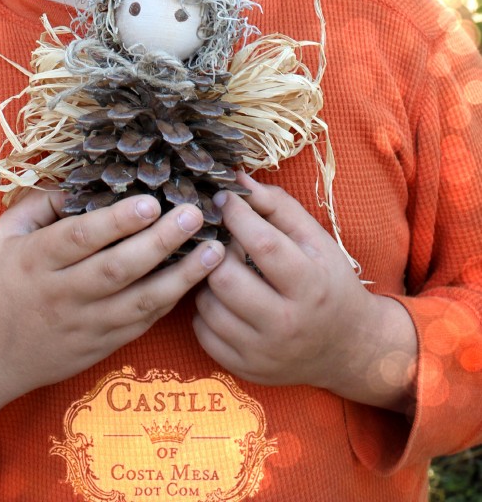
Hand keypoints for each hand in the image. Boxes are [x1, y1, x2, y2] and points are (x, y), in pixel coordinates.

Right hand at [0, 189, 223, 404]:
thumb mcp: (2, 237)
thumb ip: (38, 205)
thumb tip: (78, 180)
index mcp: (35, 261)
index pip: (81, 239)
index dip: (117, 221)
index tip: (150, 201)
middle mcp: (62, 294)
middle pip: (117, 269)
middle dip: (160, 241)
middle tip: (194, 215)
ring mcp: (84, 325)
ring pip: (139, 302)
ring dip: (181, 276)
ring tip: (214, 251)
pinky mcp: (100, 347)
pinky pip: (140, 324)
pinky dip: (170, 302)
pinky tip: (195, 280)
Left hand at [193, 174, 415, 411]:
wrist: (347, 348)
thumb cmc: (328, 282)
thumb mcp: (316, 240)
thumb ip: (278, 206)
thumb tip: (236, 180)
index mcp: (310, 285)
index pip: (262, 243)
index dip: (235, 214)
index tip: (222, 198)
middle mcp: (286, 324)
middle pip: (226, 278)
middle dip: (218, 251)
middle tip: (224, 241)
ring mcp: (264, 352)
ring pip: (207, 305)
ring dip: (209, 280)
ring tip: (226, 270)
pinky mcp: (246, 369)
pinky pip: (202, 332)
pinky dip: (206, 311)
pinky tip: (224, 300)